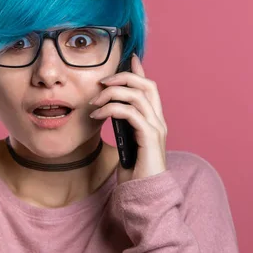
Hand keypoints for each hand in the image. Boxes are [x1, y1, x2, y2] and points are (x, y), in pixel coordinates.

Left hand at [88, 53, 167, 184]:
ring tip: (94, 102)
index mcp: (154, 120)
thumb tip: (110, 109)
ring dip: (112, 93)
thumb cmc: (134, 171)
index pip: (149, 88)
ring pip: (137, 95)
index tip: (128, 58)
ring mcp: (156, 128)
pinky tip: (97, 114)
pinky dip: (111, 108)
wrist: (144, 195)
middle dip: (123, 77)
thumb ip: (124, 125)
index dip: (139, 71)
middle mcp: (158, 120)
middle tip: (101, 82)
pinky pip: (130, 112)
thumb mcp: (126, 142)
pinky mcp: (149, 137)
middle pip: (146, 85)